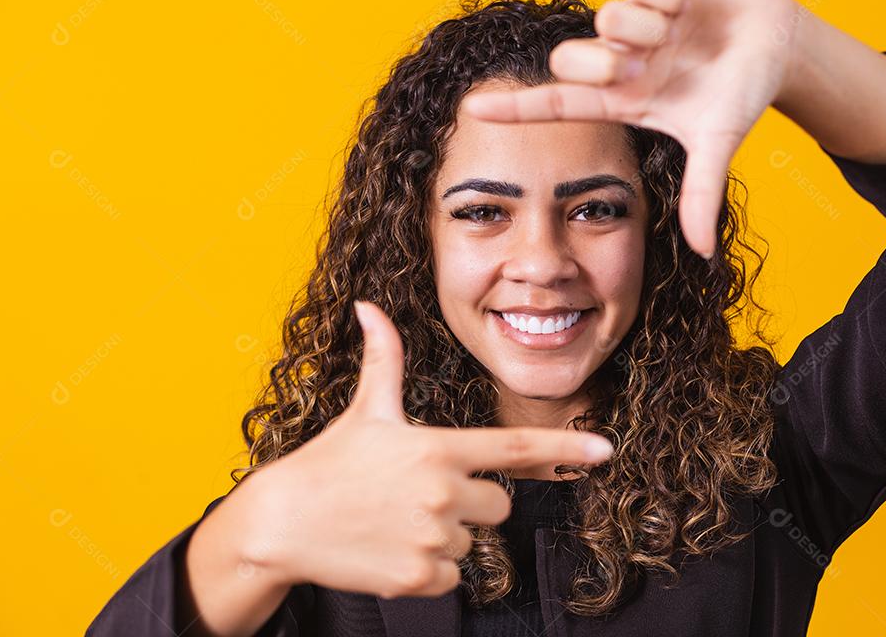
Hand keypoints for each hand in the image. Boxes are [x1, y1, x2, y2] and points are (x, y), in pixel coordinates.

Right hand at [243, 301, 614, 598]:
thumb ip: (384, 358)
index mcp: (439, 449)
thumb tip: (370, 306)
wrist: (280, 524)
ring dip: (447, 536)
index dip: (566, 448)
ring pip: (474, 544)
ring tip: (398, 520)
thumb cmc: (328, 462)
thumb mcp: (366, 411)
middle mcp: (443, 494)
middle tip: (422, 494)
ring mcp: (433, 540)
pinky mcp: (419, 579)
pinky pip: (453, 577)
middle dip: (472, 501)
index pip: (516, 449)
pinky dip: (429, 568)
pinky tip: (392, 549)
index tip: (605, 449)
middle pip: (500, 506)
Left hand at [460, 0, 803, 258]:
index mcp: (623, 97)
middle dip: (604, 63)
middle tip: (644, 64)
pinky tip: (688, 4)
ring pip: (608, 17)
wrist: (780, 45)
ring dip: (648, 28)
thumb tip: (702, 251)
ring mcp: (635, 21)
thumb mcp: (717, 142)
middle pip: (571, 58)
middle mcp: (620, 59)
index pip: (558, 104)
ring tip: (679, 33)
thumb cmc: (742, 95)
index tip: (472, 111)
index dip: (516, 109)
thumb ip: (702, 193)